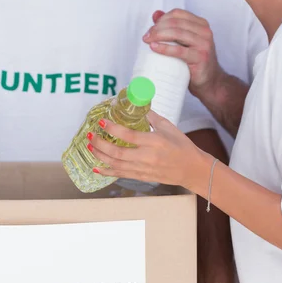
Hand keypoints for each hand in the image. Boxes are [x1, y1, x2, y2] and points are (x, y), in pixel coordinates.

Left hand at [88, 113, 211, 190]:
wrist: (192, 169)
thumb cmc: (182, 146)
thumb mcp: (168, 127)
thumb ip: (151, 117)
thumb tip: (137, 105)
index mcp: (155, 142)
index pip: (129, 135)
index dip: (113, 129)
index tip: (101, 122)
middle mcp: (147, 157)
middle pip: (117, 152)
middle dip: (100, 144)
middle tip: (90, 136)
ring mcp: (143, 169)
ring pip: (116, 164)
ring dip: (100, 156)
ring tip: (90, 147)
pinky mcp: (142, 177)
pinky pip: (121, 174)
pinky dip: (107, 172)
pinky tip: (96, 168)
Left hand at [143, 9, 224, 99]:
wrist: (209, 81)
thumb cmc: (193, 62)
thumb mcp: (184, 42)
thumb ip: (172, 27)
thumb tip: (155, 14)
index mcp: (200, 24)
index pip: (177, 14)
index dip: (162, 19)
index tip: (150, 30)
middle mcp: (204, 31)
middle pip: (175, 23)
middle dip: (157, 28)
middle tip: (146, 37)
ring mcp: (204, 43)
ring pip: (176, 33)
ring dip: (158, 35)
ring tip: (147, 41)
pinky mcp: (201, 57)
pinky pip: (179, 50)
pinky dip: (164, 48)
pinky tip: (153, 47)